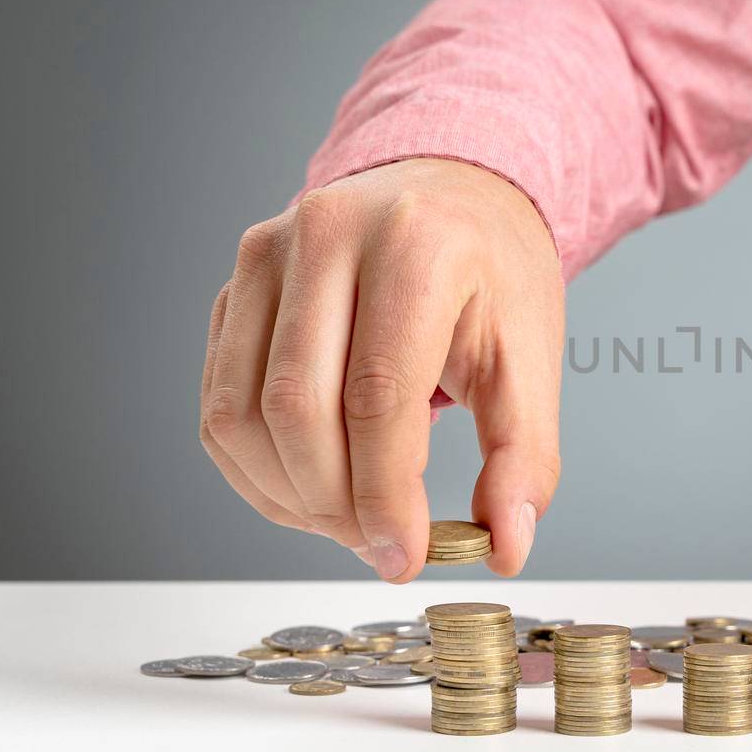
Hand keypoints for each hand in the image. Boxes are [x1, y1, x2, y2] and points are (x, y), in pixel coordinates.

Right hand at [200, 158, 563, 581]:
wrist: (452, 195)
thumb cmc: (491, 273)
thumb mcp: (531, 356)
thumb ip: (525, 456)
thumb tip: (506, 544)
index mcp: (415, 246)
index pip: (378, 396)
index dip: (385, 495)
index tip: (405, 556)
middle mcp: (327, 236)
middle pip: (298, 409)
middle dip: (335, 504)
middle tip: (381, 545)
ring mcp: (267, 256)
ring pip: (240, 412)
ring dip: (287, 495)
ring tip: (349, 520)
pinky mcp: (234, 287)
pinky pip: (220, 401)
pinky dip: (256, 469)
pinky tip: (310, 489)